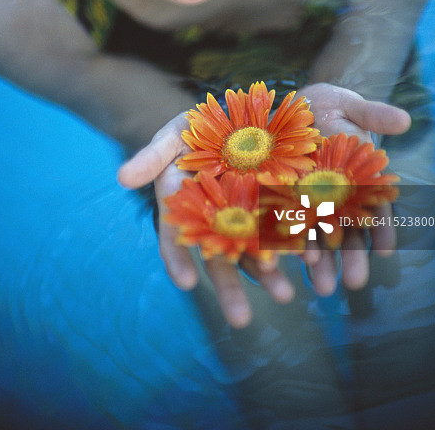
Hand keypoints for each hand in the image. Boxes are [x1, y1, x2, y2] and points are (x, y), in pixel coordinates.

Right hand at [118, 113, 295, 327]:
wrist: (235, 114)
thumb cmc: (195, 127)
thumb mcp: (172, 135)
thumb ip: (152, 156)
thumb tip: (122, 178)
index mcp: (184, 206)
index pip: (175, 237)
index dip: (178, 259)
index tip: (186, 283)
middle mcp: (213, 218)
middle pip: (218, 255)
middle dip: (229, 287)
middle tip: (241, 320)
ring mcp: (245, 213)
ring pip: (254, 248)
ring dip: (268, 273)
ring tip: (286, 295)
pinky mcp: (275, 201)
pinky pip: (285, 225)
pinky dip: (297, 242)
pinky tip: (311, 259)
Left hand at [296, 83, 408, 293]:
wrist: (294, 104)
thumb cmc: (329, 105)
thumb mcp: (352, 106)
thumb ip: (374, 115)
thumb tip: (404, 120)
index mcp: (360, 178)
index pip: (376, 208)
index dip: (382, 229)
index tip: (385, 250)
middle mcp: (337, 194)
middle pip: (347, 230)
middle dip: (351, 257)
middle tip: (353, 283)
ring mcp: (309, 199)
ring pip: (318, 235)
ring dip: (323, 262)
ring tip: (323, 287)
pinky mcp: (282, 197)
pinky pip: (285, 223)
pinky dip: (291, 244)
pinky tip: (292, 263)